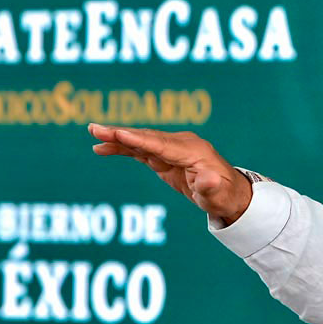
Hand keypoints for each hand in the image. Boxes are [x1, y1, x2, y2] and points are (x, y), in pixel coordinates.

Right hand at [88, 123, 253, 224]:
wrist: (229, 194)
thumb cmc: (223, 195)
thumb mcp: (218, 195)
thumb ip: (210, 187)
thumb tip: (207, 180)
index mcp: (193, 150)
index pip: (160, 144)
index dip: (138, 139)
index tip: (118, 133)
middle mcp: (181, 144)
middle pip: (146, 137)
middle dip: (120, 133)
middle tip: (95, 128)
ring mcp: (172, 149)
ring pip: (140, 141)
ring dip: (117, 138)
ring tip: (93, 133)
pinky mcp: (165, 157)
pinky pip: (140, 150)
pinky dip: (122, 148)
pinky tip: (103, 148)